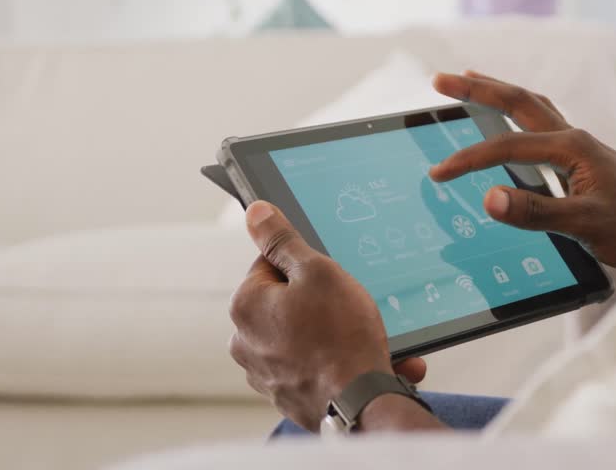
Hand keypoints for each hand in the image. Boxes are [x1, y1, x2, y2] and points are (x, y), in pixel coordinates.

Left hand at [228, 202, 439, 431]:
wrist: (361, 403)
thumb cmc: (341, 335)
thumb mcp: (318, 272)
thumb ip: (283, 240)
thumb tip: (255, 212)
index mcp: (245, 305)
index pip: (271, 264)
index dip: (307, 265)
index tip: (332, 276)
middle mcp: (245, 341)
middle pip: (289, 302)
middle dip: (324, 302)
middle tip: (353, 306)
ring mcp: (265, 373)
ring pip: (305, 336)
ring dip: (337, 334)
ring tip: (370, 337)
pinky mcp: (289, 396)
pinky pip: (315, 367)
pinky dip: (340, 361)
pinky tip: (369, 360)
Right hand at [430, 72, 615, 275]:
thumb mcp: (584, 225)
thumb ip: (535, 213)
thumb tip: (489, 198)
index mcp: (575, 147)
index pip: (508, 147)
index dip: (470, 159)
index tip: (438, 173)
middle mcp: (577, 141)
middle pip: (521, 103)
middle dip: (480, 89)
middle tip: (442, 79)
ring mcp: (583, 151)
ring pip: (534, 110)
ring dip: (501, 95)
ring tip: (473, 81)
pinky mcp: (586, 166)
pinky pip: (544, 131)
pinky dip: (520, 121)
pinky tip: (514, 128)